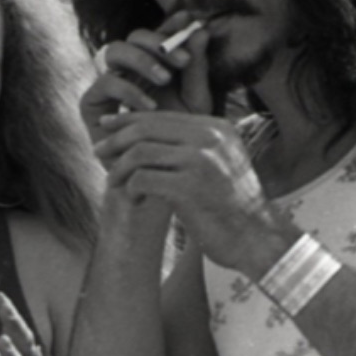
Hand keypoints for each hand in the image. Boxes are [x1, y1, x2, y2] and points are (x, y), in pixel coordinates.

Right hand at [82, 16, 212, 148]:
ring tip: (165, 78)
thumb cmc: (178, 139)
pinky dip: (129, 90)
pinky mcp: (92, 104)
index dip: (170, 24)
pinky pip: (105, 84)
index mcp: (153, 66)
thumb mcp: (196, 103)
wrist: (157, 176)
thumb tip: (201, 31)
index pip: (158, 37)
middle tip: (182, 59)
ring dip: (141, 59)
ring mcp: (108, 85)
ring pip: (115, 51)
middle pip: (133, 37)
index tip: (188, 18)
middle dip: (158, 42)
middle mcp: (128, 71)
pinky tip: (149, 106)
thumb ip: (198, 69)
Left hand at [93, 109, 277, 267]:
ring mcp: (200, 162)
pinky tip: (132, 198)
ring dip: (119, 168)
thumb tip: (147, 133)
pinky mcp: (188, 188)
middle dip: (116, 140)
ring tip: (112, 181)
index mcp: (217, 128)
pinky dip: (131, 189)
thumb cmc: (233, 207)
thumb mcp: (220, 163)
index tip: (107, 129)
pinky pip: (143, 179)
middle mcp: (210, 138)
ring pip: (139, 153)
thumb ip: (193, 146)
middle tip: (99, 152)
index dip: (129, 120)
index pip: (162, 116)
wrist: (257, 239)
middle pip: (146, 129)